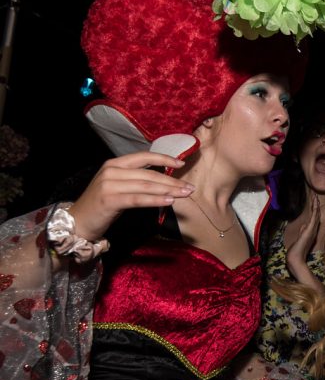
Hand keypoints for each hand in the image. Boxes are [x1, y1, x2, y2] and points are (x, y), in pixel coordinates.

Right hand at [67, 152, 192, 240]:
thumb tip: (164, 180)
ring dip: (169, 190)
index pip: (144, 157)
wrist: (78, 222)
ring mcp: (109, 184)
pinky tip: (169, 201)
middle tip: (190, 187)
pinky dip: (155, 200)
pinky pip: (138, 199)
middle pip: (149, 174)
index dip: (164, 159)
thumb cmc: (102, 205)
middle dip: (172, 181)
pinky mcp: (109, 200)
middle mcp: (111, 171)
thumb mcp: (118, 186)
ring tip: (185, 194)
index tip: (181, 164)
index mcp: (114, 164)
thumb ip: (136, 179)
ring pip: (146, 186)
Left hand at [286, 195, 320, 280]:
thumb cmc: (297, 249)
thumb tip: (303, 225)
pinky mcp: (310, 229)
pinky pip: (314, 217)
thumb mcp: (299, 238)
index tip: (314, 201)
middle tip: (316, 195)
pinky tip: (315, 203)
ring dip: (315, 205)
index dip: (314, 209)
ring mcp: (312, 229)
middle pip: (316, 214)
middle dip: (315, 204)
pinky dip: (315, 210)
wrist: (296, 257)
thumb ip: (302, 231)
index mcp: (311, 230)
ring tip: (315, 196)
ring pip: (315, 214)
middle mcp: (313, 229)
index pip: (313, 217)